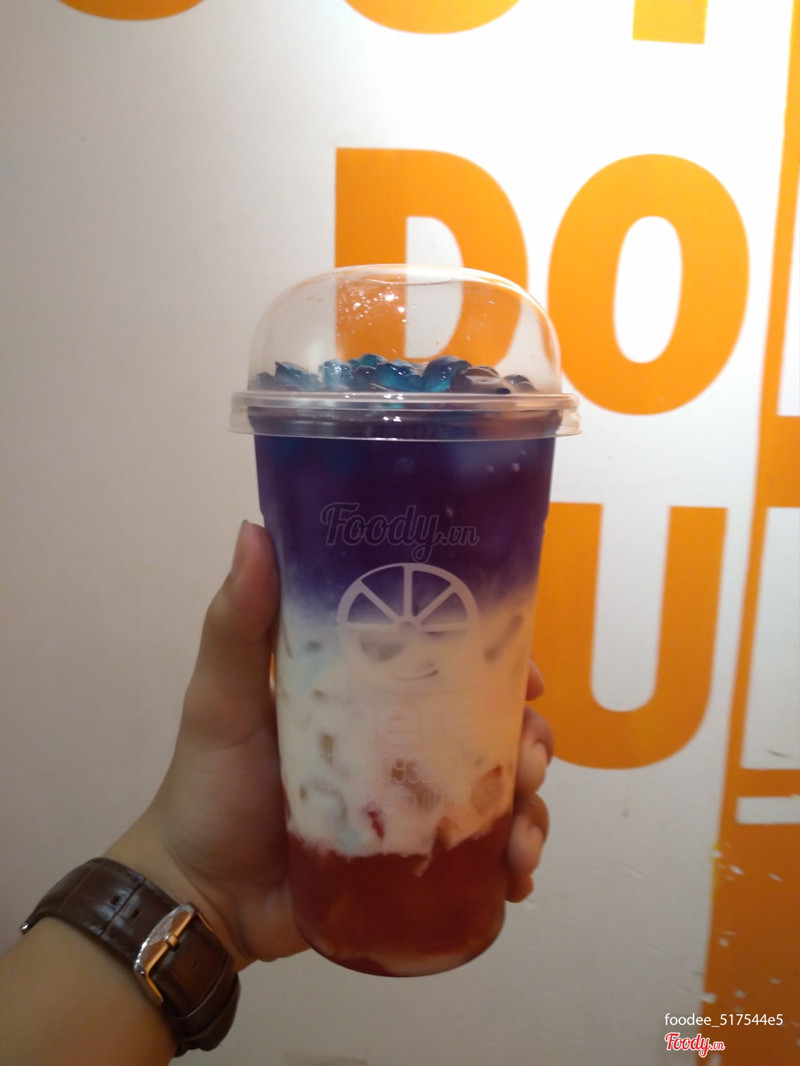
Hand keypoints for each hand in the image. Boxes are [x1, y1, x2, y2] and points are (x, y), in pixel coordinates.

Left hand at [109, 521, 552, 969]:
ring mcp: (415, 810)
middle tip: (531, 759)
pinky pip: (482, 864)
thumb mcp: (222, 698)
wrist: (202, 895)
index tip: (528, 672)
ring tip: (522, 837)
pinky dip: (512, 867)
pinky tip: (515, 877)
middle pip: (494, 732)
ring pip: (501, 797)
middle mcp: (404, 747)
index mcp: (373, 697)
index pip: (455, 666)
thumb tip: (254, 529)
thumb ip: (237, 624)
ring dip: (532, 810)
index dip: (503, 664)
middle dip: (532, 741)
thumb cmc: (212, 785)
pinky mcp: (415, 867)